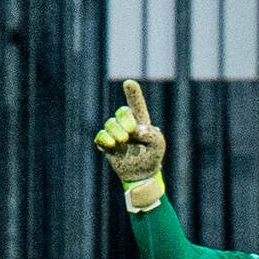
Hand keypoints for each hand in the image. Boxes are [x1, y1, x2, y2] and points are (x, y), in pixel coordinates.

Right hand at [93, 80, 167, 211]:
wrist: (142, 175)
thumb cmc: (152, 157)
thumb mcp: (157, 144)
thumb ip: (150, 133)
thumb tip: (135, 130)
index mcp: (140, 122)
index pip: (136, 105)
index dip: (133, 94)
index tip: (129, 83)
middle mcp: (127, 125)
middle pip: (122, 112)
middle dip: (125, 119)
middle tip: (131, 131)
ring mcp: (116, 134)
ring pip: (110, 124)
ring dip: (116, 131)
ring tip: (123, 141)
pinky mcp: (106, 145)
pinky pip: (100, 136)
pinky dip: (105, 138)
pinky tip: (112, 144)